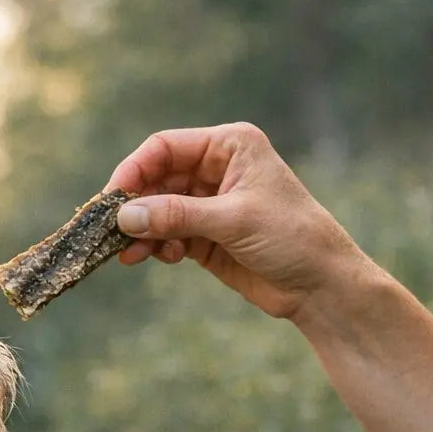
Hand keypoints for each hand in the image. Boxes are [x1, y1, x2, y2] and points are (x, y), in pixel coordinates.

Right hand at [106, 123, 364, 322]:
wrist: (320, 285)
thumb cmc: (290, 238)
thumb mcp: (233, 221)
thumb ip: (178, 216)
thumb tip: (125, 216)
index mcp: (230, 146)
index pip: (166, 147)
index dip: (135, 169)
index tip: (113, 198)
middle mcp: (217, 169)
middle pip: (157, 179)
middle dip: (135, 206)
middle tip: (112, 231)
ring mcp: (210, 204)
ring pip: (159, 210)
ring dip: (142, 230)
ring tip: (130, 254)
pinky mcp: (206, 236)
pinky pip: (168, 234)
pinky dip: (156, 246)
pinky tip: (156, 257)